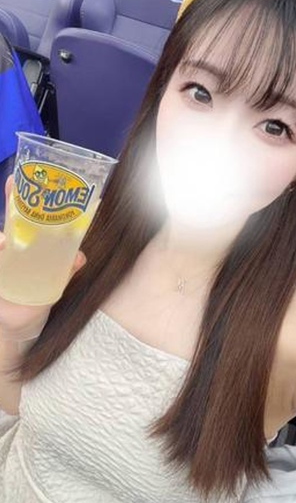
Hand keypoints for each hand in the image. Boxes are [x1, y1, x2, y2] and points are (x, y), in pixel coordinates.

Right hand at [0, 176, 86, 340]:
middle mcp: (12, 245)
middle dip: (11, 200)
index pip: (26, 214)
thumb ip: (67, 269)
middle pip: (10, 218)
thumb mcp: (56, 282)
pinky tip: (1, 248)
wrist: (21, 325)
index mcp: (29, 242)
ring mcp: (1, 256)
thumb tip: (80, 257)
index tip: (22, 177)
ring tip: (3, 243)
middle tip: (13, 185)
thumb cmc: (38, 296)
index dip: (22, 194)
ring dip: (0, 238)